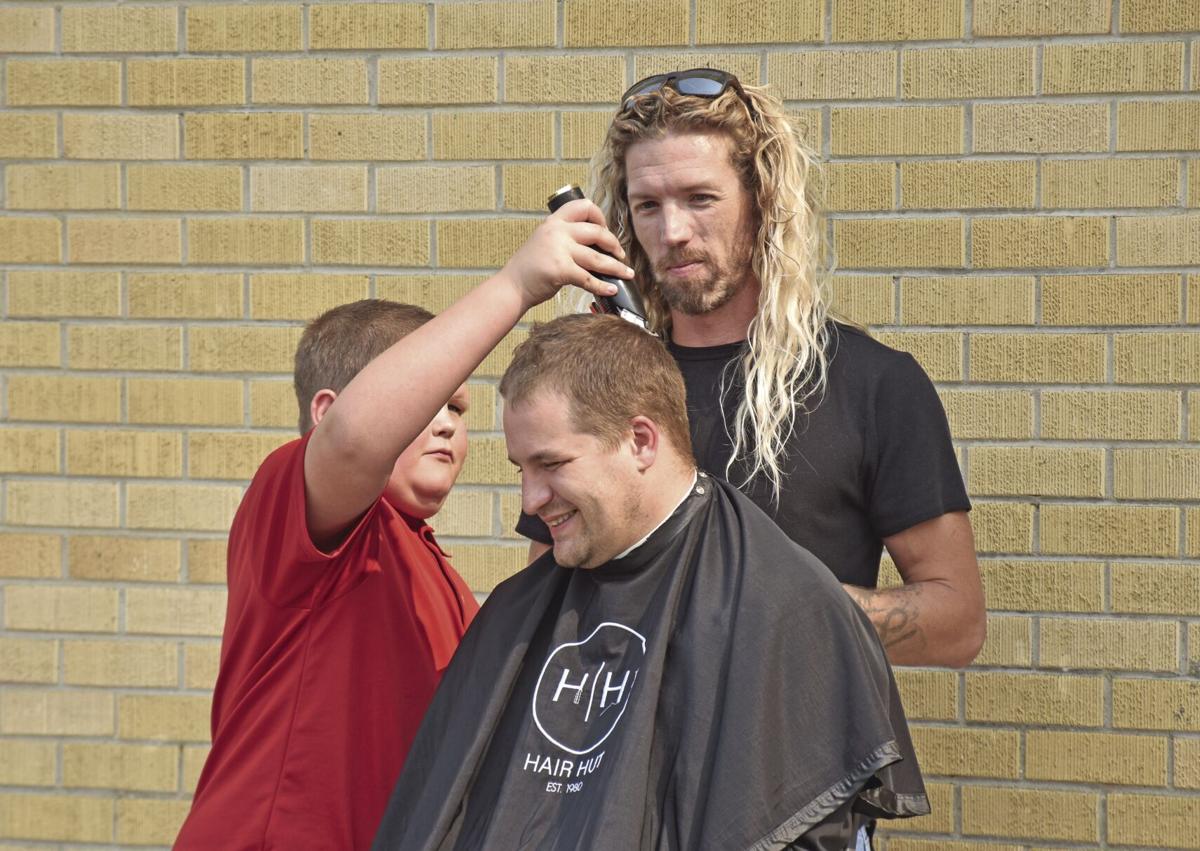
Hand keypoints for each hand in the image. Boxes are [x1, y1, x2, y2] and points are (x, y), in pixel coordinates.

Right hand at [497, 198, 633, 309]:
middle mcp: (557, 231)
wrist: (512, 286)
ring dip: (616, 267)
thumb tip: (596, 245)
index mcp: (554, 222)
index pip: (584, 206)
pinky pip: (589, 278)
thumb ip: (566, 237)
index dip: (600, 217)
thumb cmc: (530, 268)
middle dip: (614, 244)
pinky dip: (603, 286)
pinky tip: (612, 289)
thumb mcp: (545, 241)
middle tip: (620, 255)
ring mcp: (558, 250)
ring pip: (597, 257)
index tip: (606, 230)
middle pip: (597, 232)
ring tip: (627, 274)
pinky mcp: (560, 270)